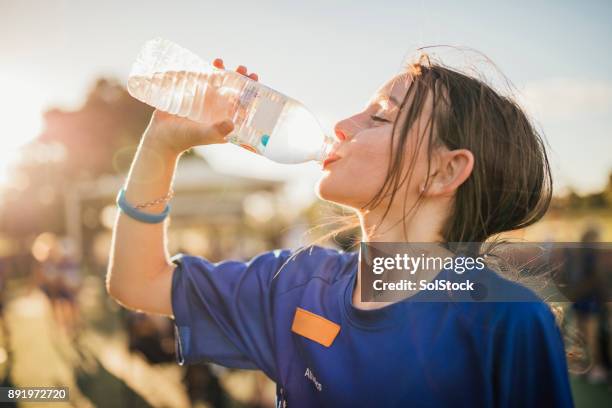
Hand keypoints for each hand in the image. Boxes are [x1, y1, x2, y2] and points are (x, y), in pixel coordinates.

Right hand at [143, 59, 258, 155]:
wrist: (160, 136)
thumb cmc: (182, 139)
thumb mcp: (201, 134)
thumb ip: (216, 131)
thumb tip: (232, 123)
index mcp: (226, 121)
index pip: (243, 106)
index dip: (252, 95)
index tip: (256, 82)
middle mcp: (218, 111)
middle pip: (234, 92)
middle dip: (241, 79)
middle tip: (244, 69)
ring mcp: (206, 102)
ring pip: (220, 83)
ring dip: (225, 72)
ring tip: (222, 62)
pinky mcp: (194, 95)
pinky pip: (205, 80)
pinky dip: (210, 71)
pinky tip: (213, 63)